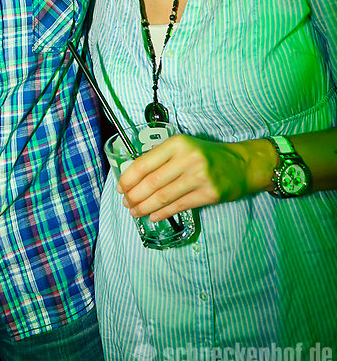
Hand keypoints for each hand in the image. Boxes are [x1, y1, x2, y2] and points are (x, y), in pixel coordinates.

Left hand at [117, 134, 274, 221]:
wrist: (241, 164)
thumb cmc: (207, 155)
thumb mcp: (184, 146)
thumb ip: (162, 156)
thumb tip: (135, 173)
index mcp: (177, 144)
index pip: (145, 163)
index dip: (128, 178)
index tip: (120, 188)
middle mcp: (187, 159)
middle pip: (152, 182)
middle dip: (134, 196)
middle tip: (126, 203)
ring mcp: (199, 177)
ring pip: (163, 197)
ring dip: (145, 207)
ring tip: (135, 212)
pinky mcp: (208, 194)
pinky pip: (179, 206)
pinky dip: (163, 213)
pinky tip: (153, 216)